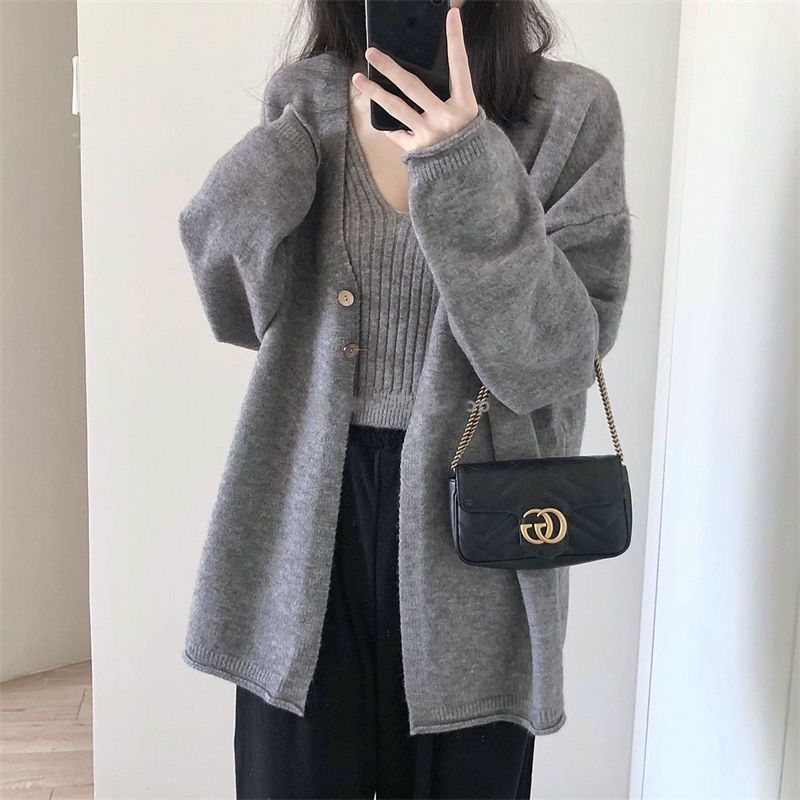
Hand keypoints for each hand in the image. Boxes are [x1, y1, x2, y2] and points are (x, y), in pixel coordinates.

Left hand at [351, 6, 480, 152]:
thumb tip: (427, 72)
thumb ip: (451, 95)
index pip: (460, 66)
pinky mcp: (416, 149)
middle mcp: (445, 118)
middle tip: (371, 52)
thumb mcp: (468, 115)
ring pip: (396, 108)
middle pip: (412, 86)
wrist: (465, 176)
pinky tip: (373, 112)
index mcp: (464, 105)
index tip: (451, 15)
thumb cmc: (466, 140)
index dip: (456, 40)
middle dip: (390, 67)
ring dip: (374, 92)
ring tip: (357, 78)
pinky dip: (386, 125)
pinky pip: (396, 133)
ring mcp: (428, 134)